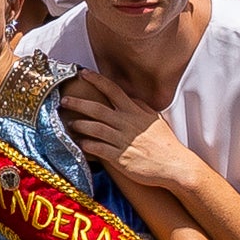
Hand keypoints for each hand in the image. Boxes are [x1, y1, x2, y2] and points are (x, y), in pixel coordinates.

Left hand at [52, 71, 200, 195]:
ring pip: (95, 128)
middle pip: (98, 109)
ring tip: (71, 123)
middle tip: (65, 100)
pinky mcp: (120, 158)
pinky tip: (80, 143)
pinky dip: (87, 144)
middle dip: (79, 103)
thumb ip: (140, 106)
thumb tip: (129, 96)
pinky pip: (98, 149)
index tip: (83, 73)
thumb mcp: (154, 119)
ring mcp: (123, 141)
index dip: (97, 80)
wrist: (174, 166)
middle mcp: (127, 124)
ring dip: (80, 124)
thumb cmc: (165, 143)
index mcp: (135, 112)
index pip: (113, 90)